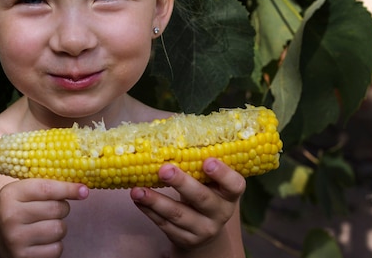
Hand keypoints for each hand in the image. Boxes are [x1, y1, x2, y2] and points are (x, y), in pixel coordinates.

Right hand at [0, 179, 88, 257]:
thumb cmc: (16, 213)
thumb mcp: (21, 195)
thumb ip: (46, 187)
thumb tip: (83, 190)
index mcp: (9, 195)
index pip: (47, 188)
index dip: (69, 188)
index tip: (84, 190)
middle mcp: (10, 216)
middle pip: (57, 208)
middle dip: (62, 208)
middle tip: (53, 210)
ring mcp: (16, 238)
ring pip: (59, 228)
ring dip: (59, 227)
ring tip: (45, 226)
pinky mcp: (24, 257)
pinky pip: (56, 248)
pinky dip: (55, 245)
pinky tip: (42, 242)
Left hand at [130, 158, 244, 250]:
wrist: (204, 230)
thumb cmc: (204, 192)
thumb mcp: (208, 180)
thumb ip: (195, 160)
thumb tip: (167, 132)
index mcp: (229, 193)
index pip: (234, 185)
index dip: (223, 173)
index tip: (207, 161)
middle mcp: (220, 213)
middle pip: (202, 199)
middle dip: (182, 183)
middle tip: (164, 169)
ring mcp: (203, 229)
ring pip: (178, 214)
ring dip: (155, 201)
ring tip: (137, 190)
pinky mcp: (184, 239)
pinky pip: (164, 224)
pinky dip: (148, 210)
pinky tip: (137, 198)